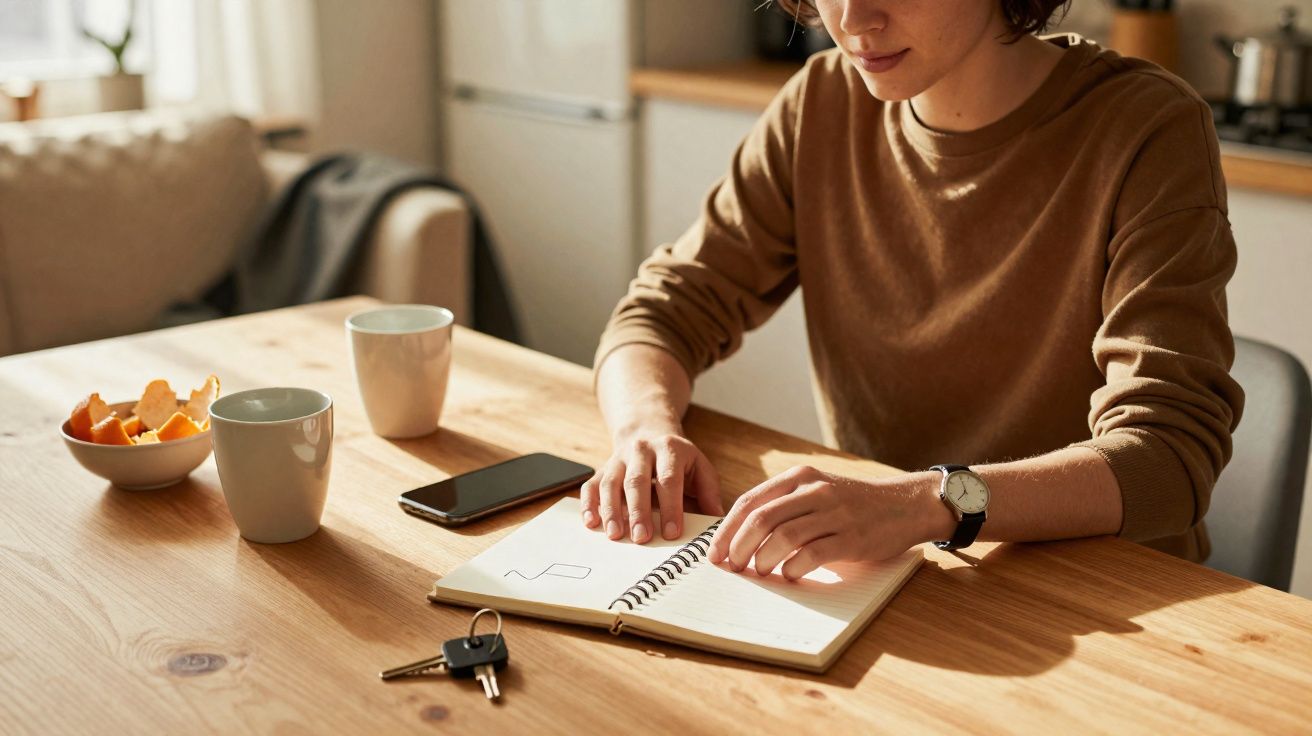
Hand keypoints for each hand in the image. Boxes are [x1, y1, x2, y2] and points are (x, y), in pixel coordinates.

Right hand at [579, 424, 723, 542]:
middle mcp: (641, 450)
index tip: (672, 533)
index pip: (669, 480)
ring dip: (611, 511)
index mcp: (669, 449)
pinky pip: (591, 485)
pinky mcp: (602, 468)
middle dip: (639, 511)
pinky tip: (592, 523)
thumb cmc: (677, 459)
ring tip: (615, 535)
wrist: (647, 431)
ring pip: (611, 483)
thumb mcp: (699, 466)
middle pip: (637, 481)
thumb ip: (709, 492)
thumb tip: (718, 520)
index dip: (671, 507)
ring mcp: (618, 458)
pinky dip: (589, 504)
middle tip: (641, 538)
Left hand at [706, 465, 948, 579]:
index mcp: (799, 477)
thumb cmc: (853, 504)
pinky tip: (790, 575)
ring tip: (759, 572)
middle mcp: (814, 490)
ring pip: (783, 537)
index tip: (715, 552)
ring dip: (763, 560)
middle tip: (732, 567)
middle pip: (760, 519)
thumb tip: (740, 538)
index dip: (727, 530)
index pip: (749, 502)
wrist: (905, 504)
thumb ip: (784, 506)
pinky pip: (812, 555)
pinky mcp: (851, 537)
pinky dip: (793, 569)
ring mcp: (833, 513)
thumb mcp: (816, 491)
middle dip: (738, 547)